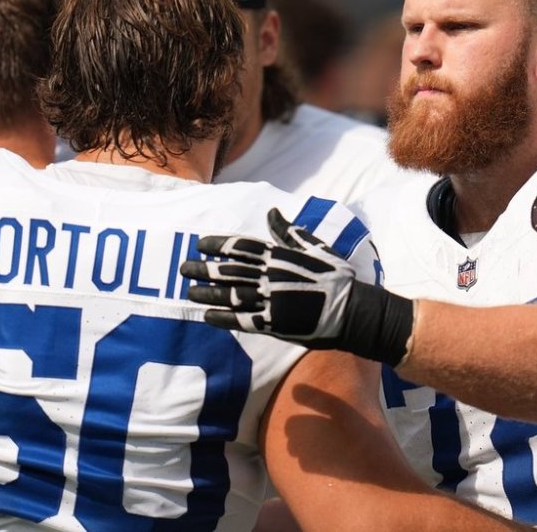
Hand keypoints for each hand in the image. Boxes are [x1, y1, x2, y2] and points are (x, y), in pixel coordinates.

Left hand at [181, 207, 414, 364]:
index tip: (200, 245)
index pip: (240, 247)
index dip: (217, 245)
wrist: (352, 310)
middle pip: (228, 271)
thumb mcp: (315, 246)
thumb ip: (290, 232)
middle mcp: (270, 276)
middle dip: (204, 269)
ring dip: (207, 294)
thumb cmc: (336, 276)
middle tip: (184, 269)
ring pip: (229, 295)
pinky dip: (222, 319)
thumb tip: (272, 213)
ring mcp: (270, 300)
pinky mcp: (273, 323)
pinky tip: (207, 317)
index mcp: (279, 256)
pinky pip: (240, 320)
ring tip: (190, 293)